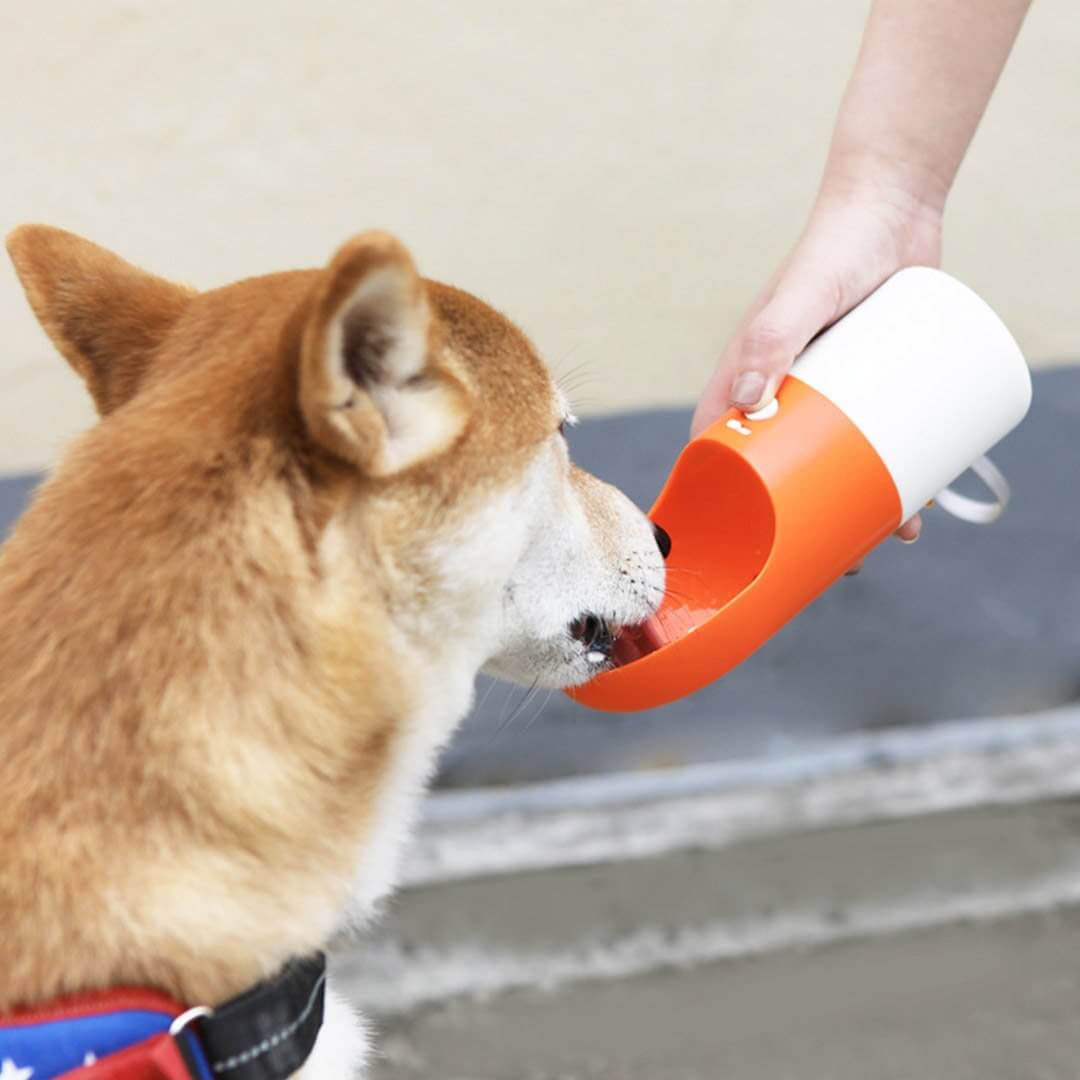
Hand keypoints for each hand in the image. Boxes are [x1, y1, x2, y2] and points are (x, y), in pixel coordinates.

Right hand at [693, 178, 943, 544]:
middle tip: (842, 556)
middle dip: (806, 519)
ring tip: (896, 531)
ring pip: (835, 461)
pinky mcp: (868, 382)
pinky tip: (921, 495)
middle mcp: (781, 389)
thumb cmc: (835, 246)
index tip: (742, 543)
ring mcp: (827, 389)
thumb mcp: (803, 293)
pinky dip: (892, 469)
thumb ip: (773, 335)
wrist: (894, 209)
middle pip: (784, 470)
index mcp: (747, 377)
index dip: (726, 499)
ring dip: (858, 504)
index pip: (720, 448)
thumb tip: (747, 398)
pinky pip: (874, 437)